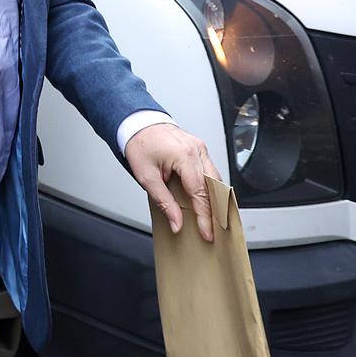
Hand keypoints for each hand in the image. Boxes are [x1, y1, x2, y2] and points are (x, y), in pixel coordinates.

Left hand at [125, 122, 220, 242]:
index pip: (200, 193)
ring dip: (217, 199)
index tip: (207, 233)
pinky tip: (209, 200)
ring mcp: (200, 148)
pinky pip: (211, 171)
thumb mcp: (146, 177)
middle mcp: (197, 150)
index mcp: (185, 156)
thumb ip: (164, 202)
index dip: (205, 216)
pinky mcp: (200, 148)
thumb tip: (176, 223)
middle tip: (217, 230)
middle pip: (215, 187)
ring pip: (217, 179)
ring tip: (215, 219)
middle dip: (218, 211)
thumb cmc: (140, 145)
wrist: (138, 123)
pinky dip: (212, 187)